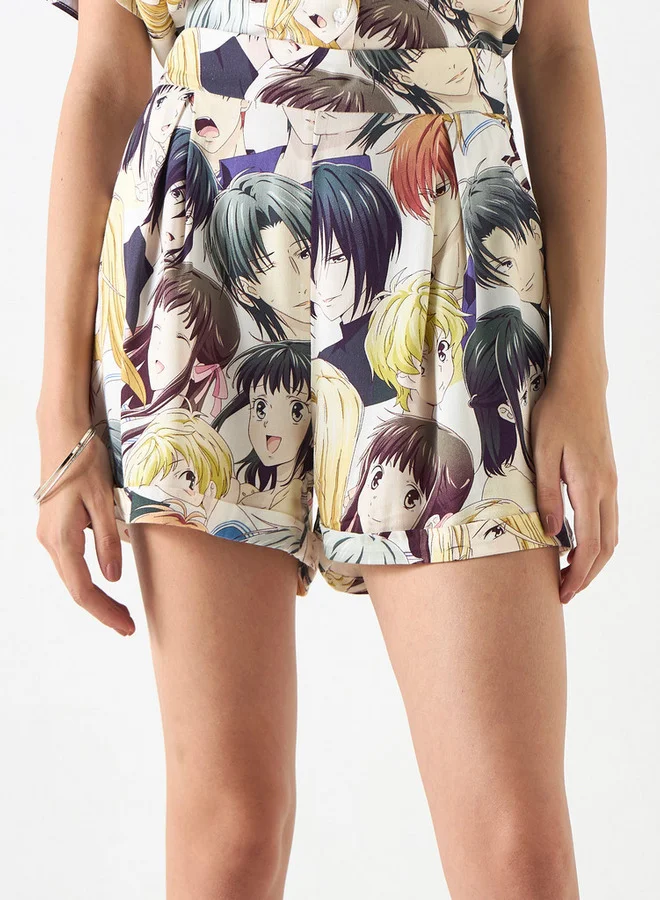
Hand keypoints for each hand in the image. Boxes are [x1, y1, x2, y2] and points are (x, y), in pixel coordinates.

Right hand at [36, 416, 134, 635]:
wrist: (62, 434)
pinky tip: (106, 580)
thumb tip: (113, 577)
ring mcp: (48, 534)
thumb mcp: (104, 500)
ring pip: (72, 575)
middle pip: (75, 587)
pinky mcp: (54, 526)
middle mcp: (49, 540)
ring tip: (121, 610)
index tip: (127, 627)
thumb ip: (108, 540)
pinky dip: (88, 576)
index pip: (83, 589)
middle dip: (102, 609)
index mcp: (61, 538)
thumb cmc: (85, 462)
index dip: (105, 612)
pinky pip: (71, 559)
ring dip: (95, 595)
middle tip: (128, 626)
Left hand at [531, 369, 617, 602]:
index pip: (589, 544)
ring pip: (611, 534)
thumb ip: (545, 493)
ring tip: (568, 575)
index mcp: (589, 485)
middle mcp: (606, 488)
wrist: (580, 385)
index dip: (577, 573)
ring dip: (593, 560)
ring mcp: (610, 482)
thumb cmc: (555, 413)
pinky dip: (596, 540)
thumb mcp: (540, 451)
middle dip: (587, 574)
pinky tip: (575, 544)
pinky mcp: (606, 476)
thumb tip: (549, 533)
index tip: (563, 592)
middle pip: (605, 546)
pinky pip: (608, 518)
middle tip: (564, 593)